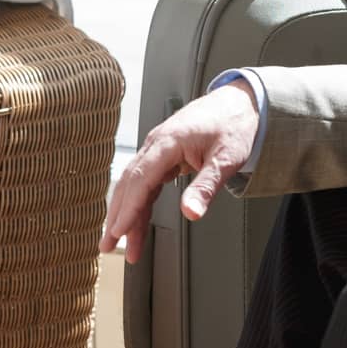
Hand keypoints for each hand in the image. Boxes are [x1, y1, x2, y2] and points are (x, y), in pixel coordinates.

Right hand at [98, 81, 258, 262]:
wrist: (238, 103)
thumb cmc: (232, 125)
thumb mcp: (226, 159)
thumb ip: (206, 186)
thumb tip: (190, 213)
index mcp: (168, 141)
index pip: (140, 179)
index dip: (128, 208)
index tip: (118, 231)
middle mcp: (156, 144)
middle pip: (130, 183)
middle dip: (117, 216)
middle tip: (108, 244)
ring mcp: (158, 149)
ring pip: (135, 184)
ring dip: (126, 212)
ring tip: (120, 241)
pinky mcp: (164, 155)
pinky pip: (146, 181)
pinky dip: (139, 203)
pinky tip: (136, 221)